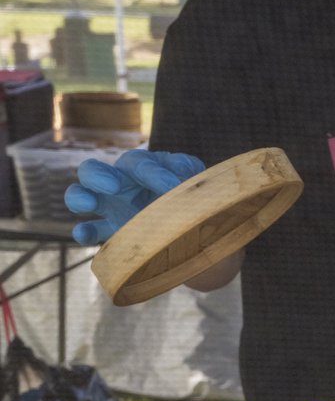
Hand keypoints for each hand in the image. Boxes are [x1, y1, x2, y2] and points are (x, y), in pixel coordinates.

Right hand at [65, 148, 205, 245]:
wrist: (184, 220)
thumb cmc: (184, 191)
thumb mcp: (191, 177)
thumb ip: (188, 169)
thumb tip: (184, 171)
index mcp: (138, 166)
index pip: (140, 165)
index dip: (155, 174)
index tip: (171, 187)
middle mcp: (117, 182)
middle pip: (92, 170)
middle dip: (99, 175)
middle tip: (114, 186)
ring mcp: (108, 207)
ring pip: (78, 195)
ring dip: (79, 198)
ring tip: (88, 204)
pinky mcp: (107, 231)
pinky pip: (88, 230)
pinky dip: (82, 232)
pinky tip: (84, 235)